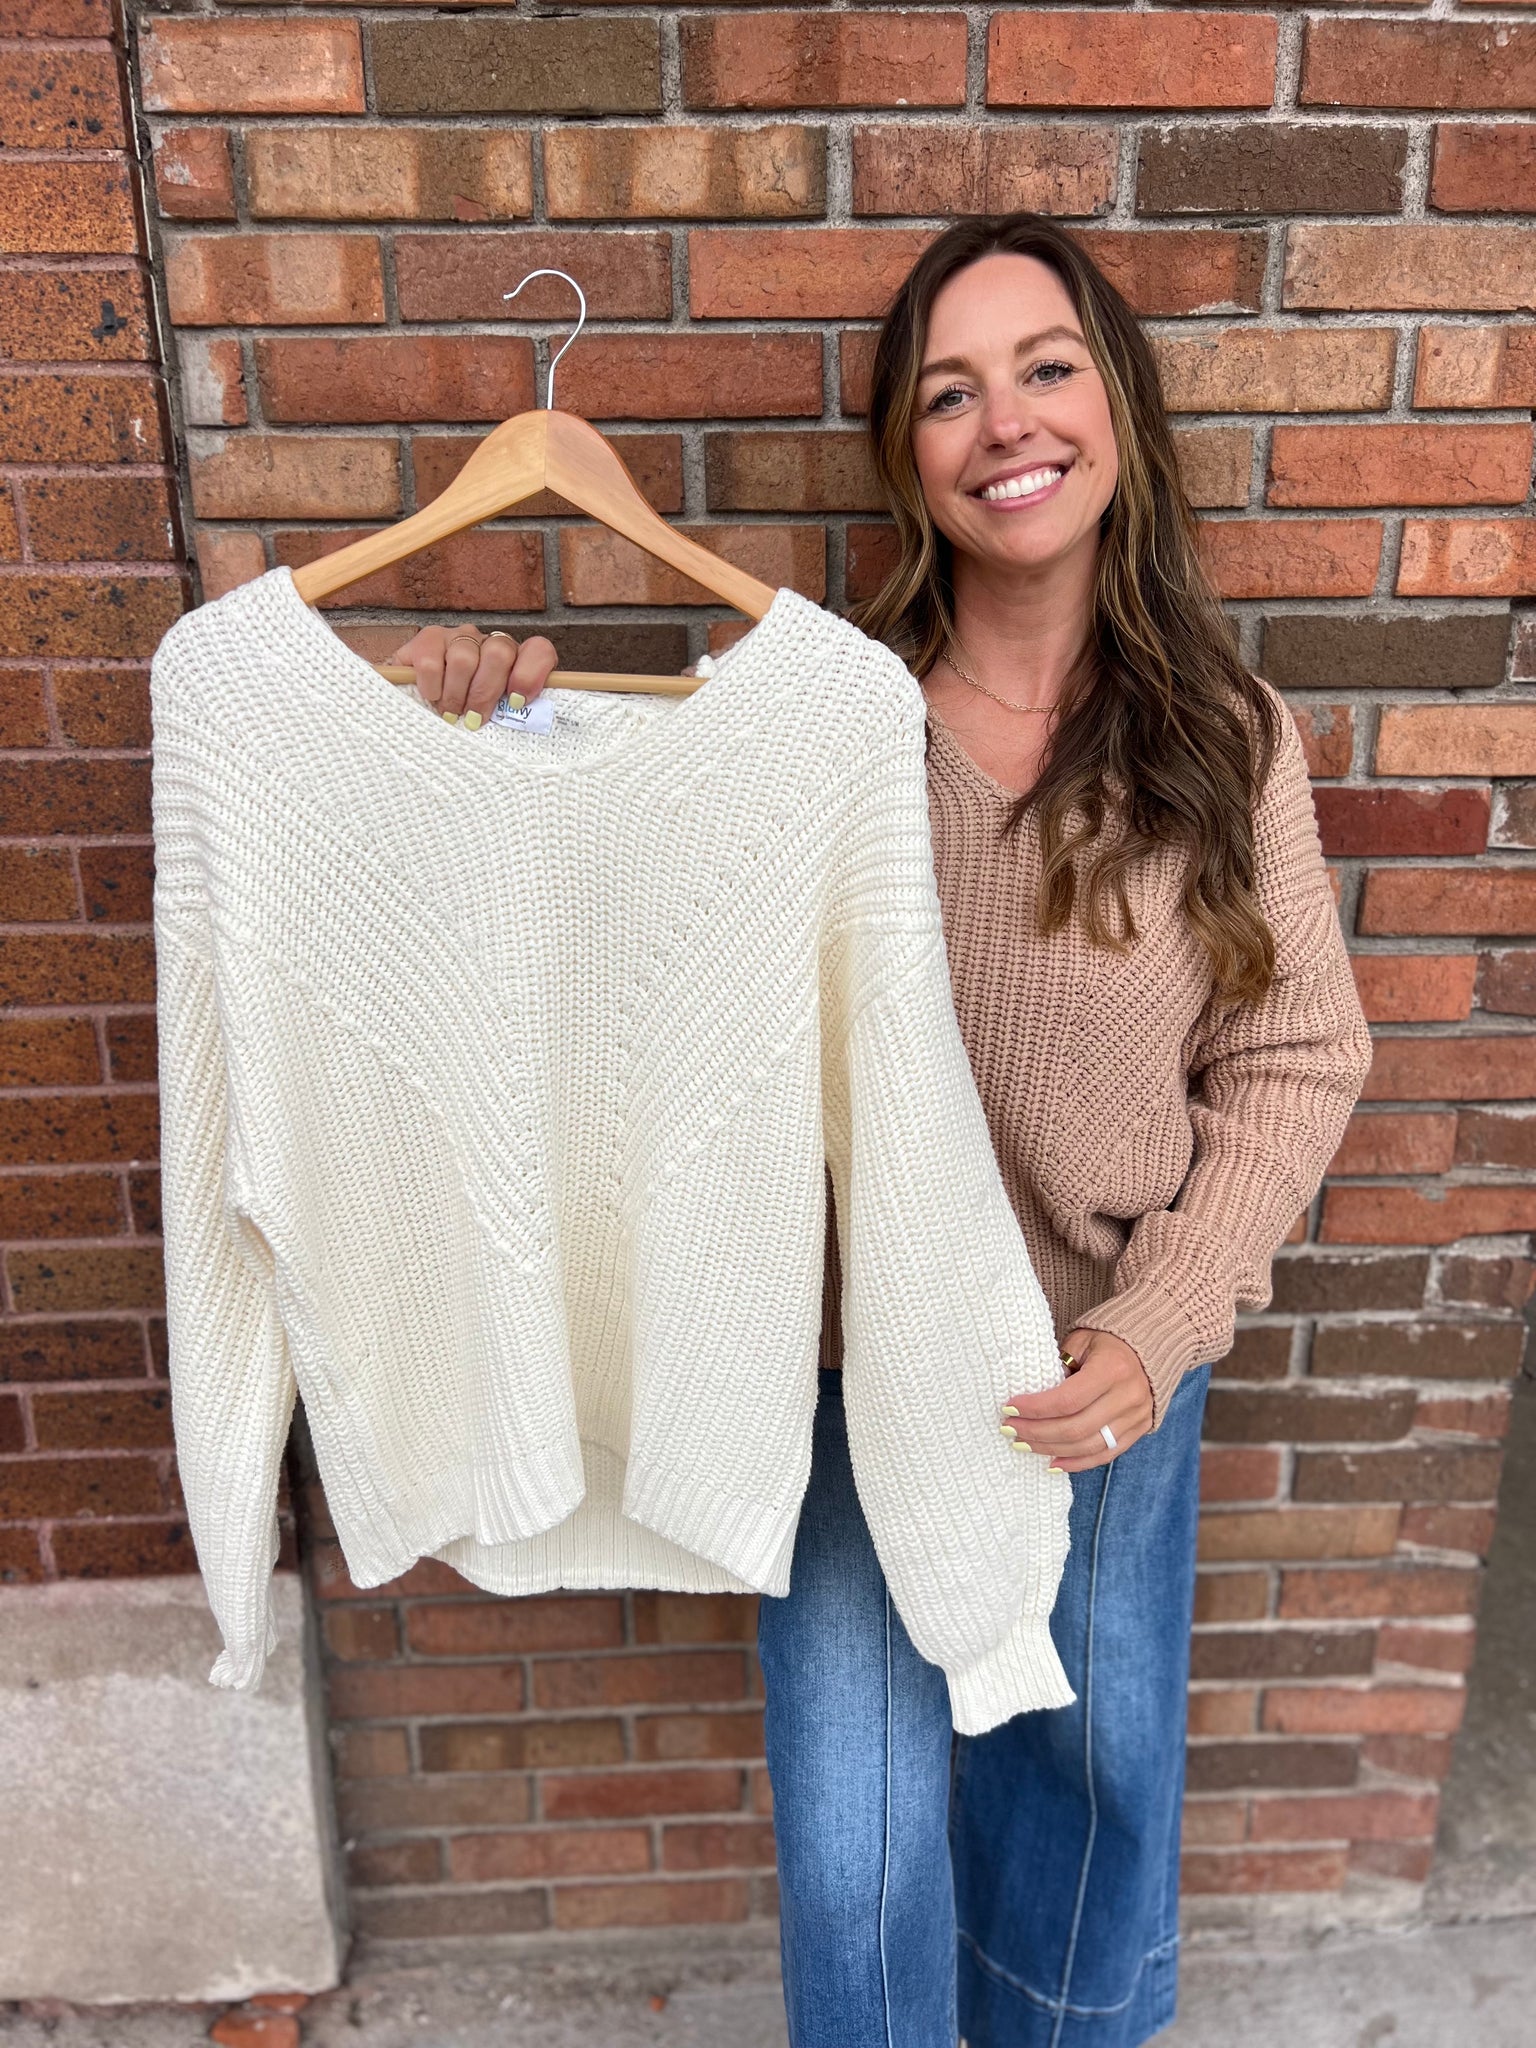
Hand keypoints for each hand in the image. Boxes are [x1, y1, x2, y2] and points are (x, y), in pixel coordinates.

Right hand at [390, 623, 557, 727]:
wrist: (423, 714)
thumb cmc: (468, 720)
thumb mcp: (498, 723)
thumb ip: (515, 718)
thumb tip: (530, 728)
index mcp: (517, 662)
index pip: (538, 650)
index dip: (530, 674)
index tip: (517, 702)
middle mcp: (490, 643)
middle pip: (498, 653)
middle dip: (485, 692)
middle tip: (474, 719)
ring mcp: (459, 637)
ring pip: (463, 658)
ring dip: (456, 694)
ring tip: (450, 713)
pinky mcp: (428, 639)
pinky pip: (431, 660)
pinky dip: (432, 685)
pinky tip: (432, 696)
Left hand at [1000, 1329, 1154, 1472]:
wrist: (1151, 1346)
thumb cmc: (1107, 1340)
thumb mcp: (1081, 1342)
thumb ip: (1059, 1367)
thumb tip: (1032, 1396)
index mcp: (1113, 1369)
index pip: (1067, 1400)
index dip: (1035, 1408)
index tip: (1009, 1408)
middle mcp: (1128, 1397)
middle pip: (1076, 1428)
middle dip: (1037, 1432)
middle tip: (1009, 1429)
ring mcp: (1136, 1417)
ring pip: (1088, 1446)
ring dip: (1051, 1449)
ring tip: (1023, 1444)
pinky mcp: (1138, 1430)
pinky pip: (1105, 1455)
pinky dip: (1077, 1462)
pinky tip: (1052, 1462)